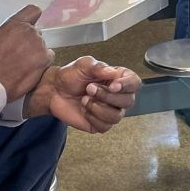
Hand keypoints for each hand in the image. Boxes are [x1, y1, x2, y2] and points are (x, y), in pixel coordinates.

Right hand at [0, 5, 53, 101]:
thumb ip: (1, 35)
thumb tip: (2, 38)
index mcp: (14, 24)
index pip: (32, 11)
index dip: (32, 18)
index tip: (30, 24)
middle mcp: (29, 31)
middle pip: (35, 32)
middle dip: (29, 42)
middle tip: (19, 54)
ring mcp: (39, 44)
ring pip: (41, 46)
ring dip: (34, 53)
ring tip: (21, 65)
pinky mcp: (45, 59)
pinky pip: (48, 57)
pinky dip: (41, 63)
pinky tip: (30, 70)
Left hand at [23, 56, 141, 132]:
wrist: (54, 90)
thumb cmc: (70, 75)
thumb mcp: (83, 64)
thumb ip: (99, 67)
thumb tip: (114, 72)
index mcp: (117, 79)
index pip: (134, 83)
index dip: (127, 85)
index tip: (113, 85)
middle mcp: (117, 96)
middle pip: (128, 101)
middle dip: (107, 96)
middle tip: (89, 88)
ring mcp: (110, 111)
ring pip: (116, 116)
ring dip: (98, 107)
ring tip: (84, 99)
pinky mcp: (100, 124)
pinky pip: (105, 126)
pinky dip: (93, 117)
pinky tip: (84, 109)